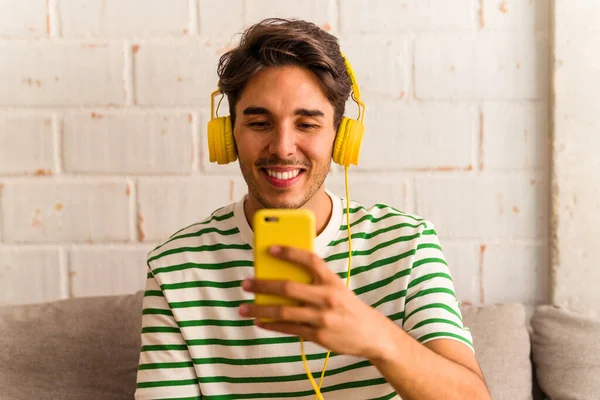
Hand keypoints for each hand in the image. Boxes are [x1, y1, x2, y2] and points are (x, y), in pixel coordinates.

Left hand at [238, 245, 394, 359]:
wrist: (372, 335)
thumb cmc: (348, 307)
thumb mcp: (337, 288)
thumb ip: (315, 282)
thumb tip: (280, 278)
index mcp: (333, 281)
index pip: (311, 260)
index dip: (290, 252)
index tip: (271, 248)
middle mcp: (327, 297)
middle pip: (289, 287)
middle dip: (263, 284)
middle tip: (246, 283)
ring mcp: (322, 318)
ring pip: (284, 311)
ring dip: (260, 309)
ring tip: (244, 307)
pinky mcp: (319, 336)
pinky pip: (289, 328)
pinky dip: (272, 325)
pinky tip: (260, 321)